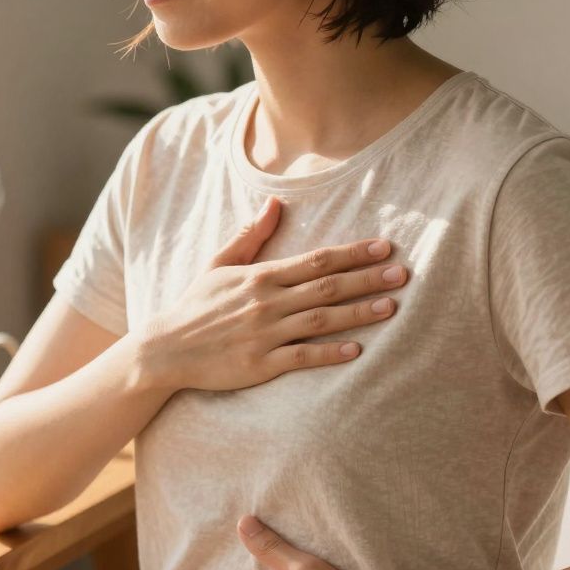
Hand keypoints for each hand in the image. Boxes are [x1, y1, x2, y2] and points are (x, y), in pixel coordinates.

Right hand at [137, 197, 406, 391]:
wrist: (166, 349)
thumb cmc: (196, 305)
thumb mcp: (220, 264)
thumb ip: (251, 235)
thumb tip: (275, 204)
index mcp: (261, 277)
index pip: (316, 260)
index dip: (353, 253)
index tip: (385, 247)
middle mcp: (267, 303)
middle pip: (326, 287)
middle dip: (367, 279)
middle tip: (403, 274)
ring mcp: (265, 334)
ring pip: (320, 321)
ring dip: (357, 313)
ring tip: (391, 307)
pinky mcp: (260, 364)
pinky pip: (301, 357)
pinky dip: (328, 354)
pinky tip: (356, 351)